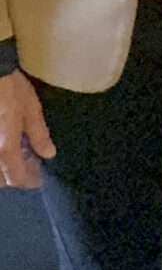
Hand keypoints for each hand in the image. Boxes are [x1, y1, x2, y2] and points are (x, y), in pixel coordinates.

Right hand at [0, 70, 55, 190]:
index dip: (30, 180)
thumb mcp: (31, 110)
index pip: (17, 177)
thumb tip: (48, 154)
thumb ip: (39, 135)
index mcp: (6, 148)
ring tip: (15, 154)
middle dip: (14, 177)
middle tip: (28, 164)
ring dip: (4, 170)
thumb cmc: (11, 89)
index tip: (40, 176)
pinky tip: (5, 144)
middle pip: (1, 180)